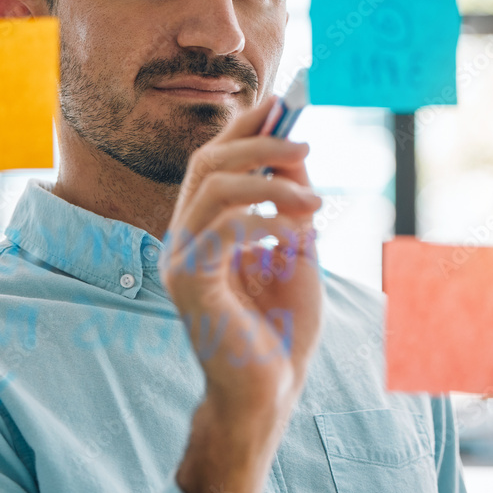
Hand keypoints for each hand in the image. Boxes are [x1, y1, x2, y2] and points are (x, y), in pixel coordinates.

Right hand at [160, 95, 323, 417]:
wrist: (271, 391)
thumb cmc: (283, 325)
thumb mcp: (296, 249)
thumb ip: (289, 201)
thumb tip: (292, 147)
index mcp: (204, 226)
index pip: (215, 160)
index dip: (245, 127)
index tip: (281, 102)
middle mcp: (183, 236)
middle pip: (207, 163)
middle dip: (256, 143)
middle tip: (304, 140)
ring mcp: (179, 259)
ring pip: (212, 189)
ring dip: (269, 182)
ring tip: (313, 201)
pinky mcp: (187, 283)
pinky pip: (223, 230)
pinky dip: (265, 222)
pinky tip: (298, 236)